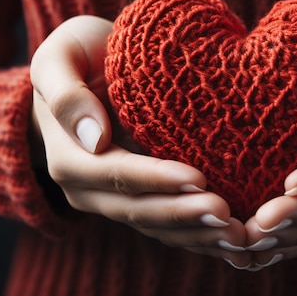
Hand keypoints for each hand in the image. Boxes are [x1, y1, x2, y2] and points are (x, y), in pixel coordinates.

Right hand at [30, 15, 250, 265]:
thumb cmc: (78, 58)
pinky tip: (232, 239)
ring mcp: (113, 201)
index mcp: (70, 157)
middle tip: (226, 213)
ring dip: (196, 234)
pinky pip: (166, 229)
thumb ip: (65, 93)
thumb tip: (93, 138)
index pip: (115, 174)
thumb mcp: (59, 58)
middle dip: (183, 214)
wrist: (81, 77)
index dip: (157, 179)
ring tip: (237, 234)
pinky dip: (198, 236)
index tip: (198, 178)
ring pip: (156, 228)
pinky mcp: (137, 203)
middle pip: (138, 210)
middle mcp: (88, 189)